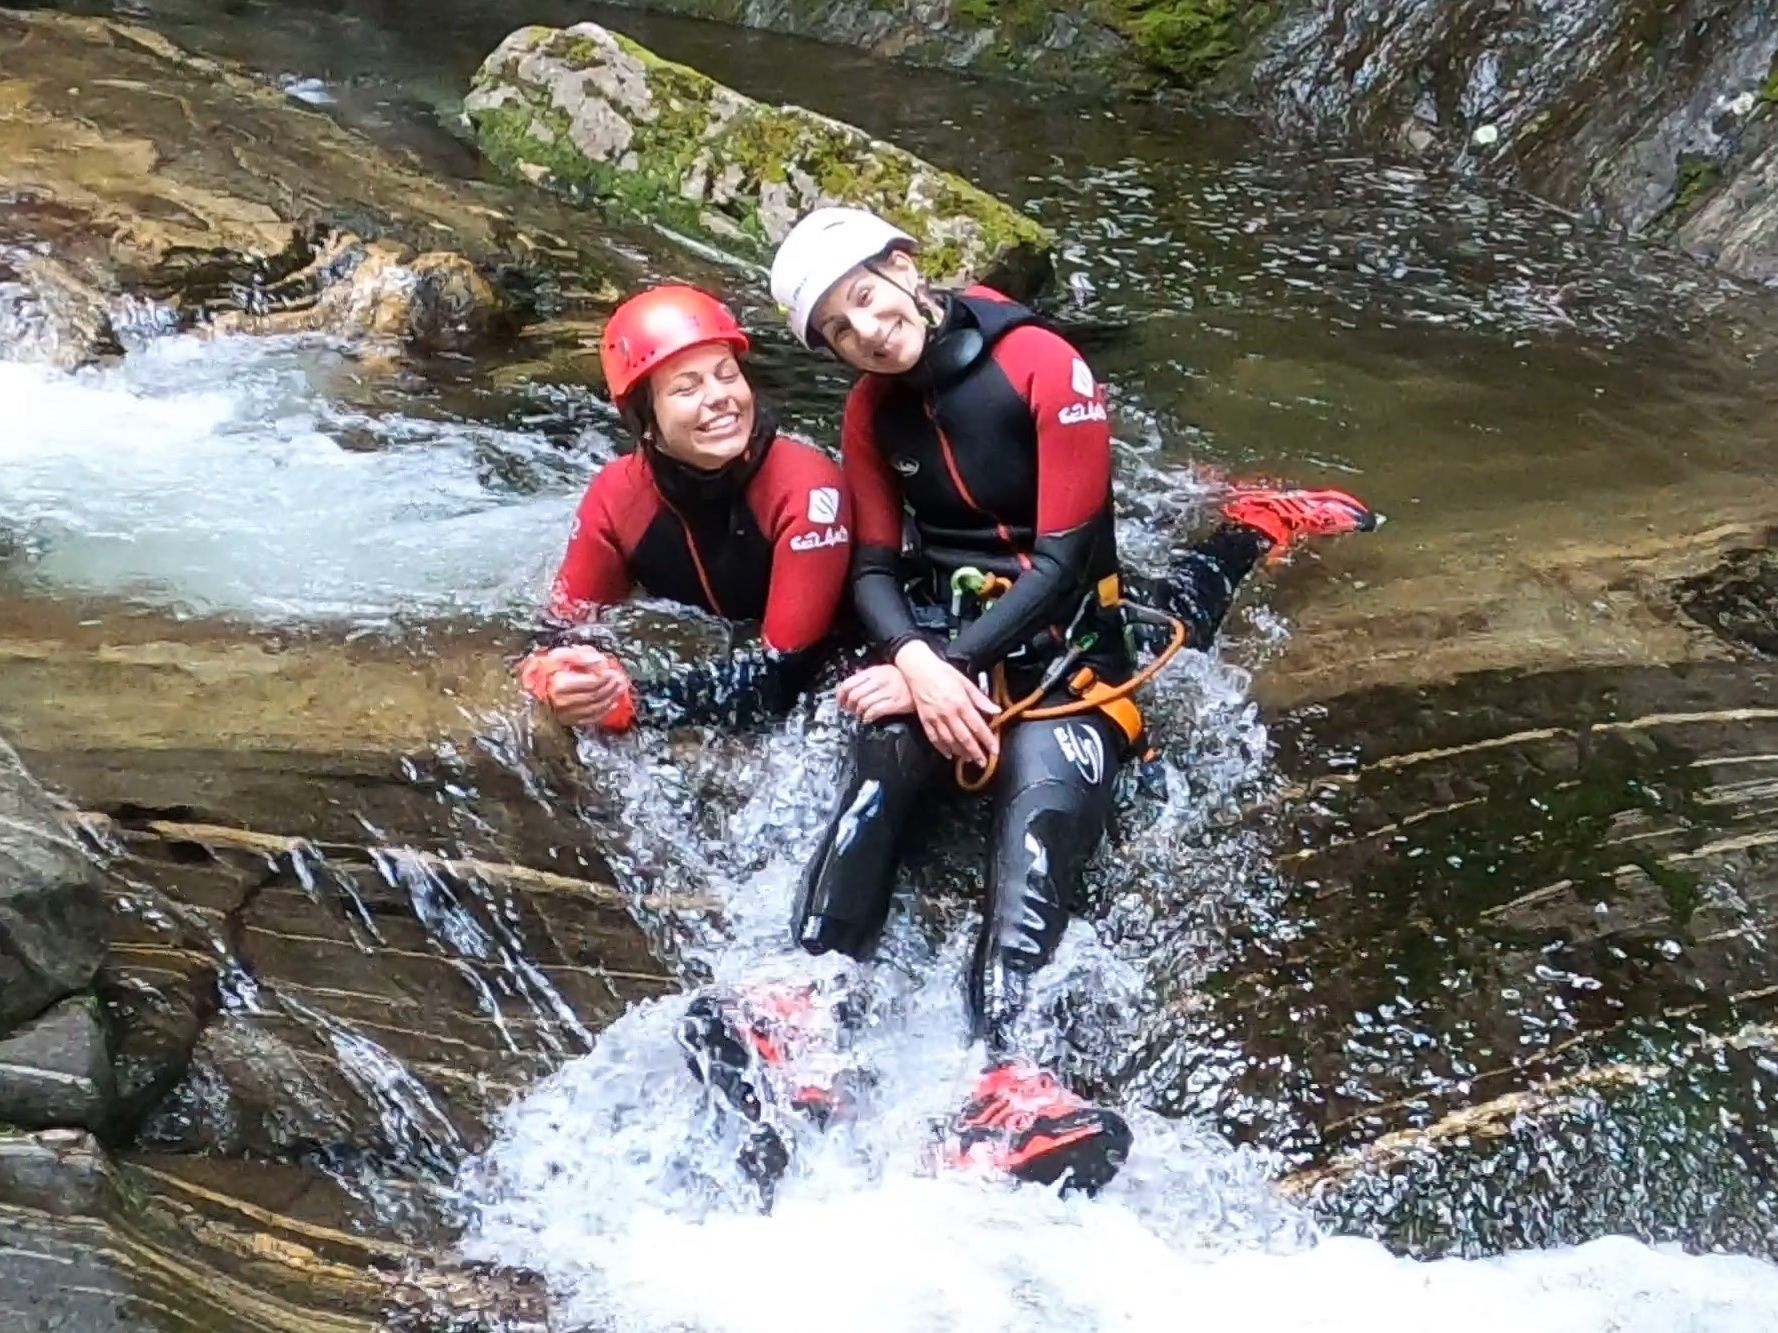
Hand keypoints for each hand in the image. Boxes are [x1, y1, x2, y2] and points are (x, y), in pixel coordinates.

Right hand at [518, 647, 633, 728]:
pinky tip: (612, 704)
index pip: (592, 682)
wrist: (525, 690)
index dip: (606, 677)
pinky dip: (604, 712)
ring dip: (611, 698)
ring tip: (619, 689)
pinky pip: (590, 718)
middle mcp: (563, 702)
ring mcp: (565, 714)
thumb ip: (580, 656)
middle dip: (611, 687)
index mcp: (560, 684)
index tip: (613, 671)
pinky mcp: (567, 721)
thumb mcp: (559, 656)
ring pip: (595, 708)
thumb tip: (600, 662)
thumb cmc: (543, 670)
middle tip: (620, 680)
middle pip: (596, 695)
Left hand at [836, 663, 915, 723]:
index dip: (840, 696)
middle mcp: (880, 680)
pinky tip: (868, 719)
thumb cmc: (905, 678)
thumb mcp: (886, 670)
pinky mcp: (896, 703)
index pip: (849, 683)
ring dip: (858, 713)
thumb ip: (870, 674)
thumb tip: (855, 676)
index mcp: (875, 671)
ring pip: (863, 703)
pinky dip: (868, 717)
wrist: (926, 682)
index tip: (840, 703)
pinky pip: (876, 710)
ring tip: (860, 716)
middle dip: (849, 706)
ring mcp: (888, 691)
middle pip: (854, 695)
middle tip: (850, 712)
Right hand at [892, 640, 999, 765]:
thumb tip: (995, 710)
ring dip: (960, 753)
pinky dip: (942, 748)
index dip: (987, 740)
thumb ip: (980, 699)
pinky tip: (948, 754)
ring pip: (950, 741)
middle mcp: (949, 714)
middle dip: (975, 752)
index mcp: (961, 704)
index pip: (978, 727)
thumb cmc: (942, 672)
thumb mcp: (965, 682)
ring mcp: (936, 718)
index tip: (994, 750)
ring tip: (968, 759)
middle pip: (965, 738)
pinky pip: (934, 738)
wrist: (918, 669)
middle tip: (983, 762)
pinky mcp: (925, 720)